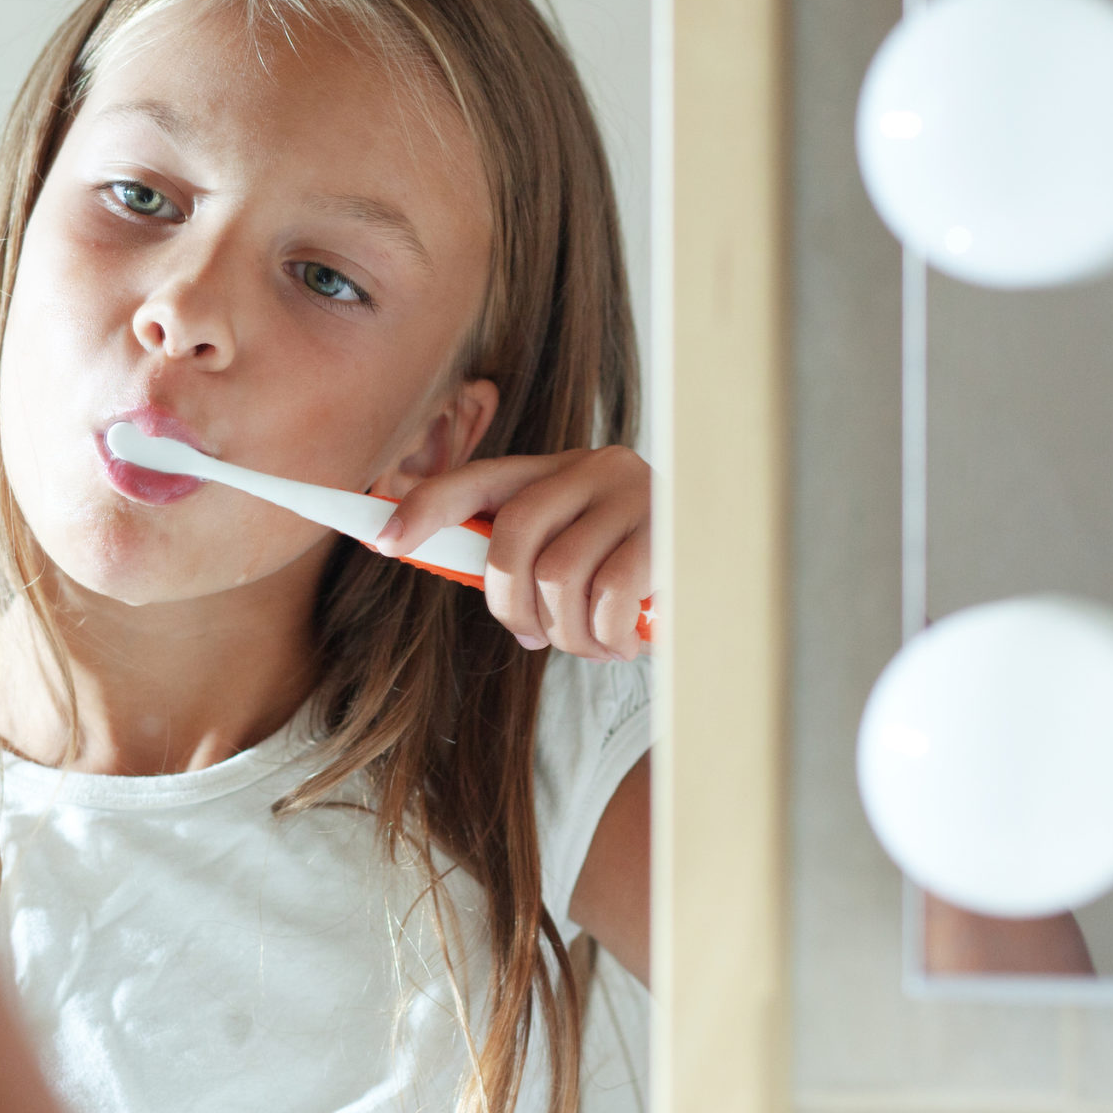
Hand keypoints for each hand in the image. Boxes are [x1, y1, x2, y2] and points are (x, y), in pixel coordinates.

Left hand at [371, 445, 650, 659]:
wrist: (732, 562)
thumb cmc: (634, 569)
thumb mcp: (573, 554)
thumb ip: (523, 560)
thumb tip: (473, 588)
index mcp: (554, 471)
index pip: (475, 482)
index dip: (425, 509)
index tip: (380, 540)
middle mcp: (592, 467)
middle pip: (512, 538)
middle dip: (508, 604)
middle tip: (535, 636)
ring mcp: (633, 494)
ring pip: (559, 576)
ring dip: (567, 631)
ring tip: (592, 644)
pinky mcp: (671, 531)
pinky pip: (610, 597)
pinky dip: (606, 635)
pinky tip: (623, 642)